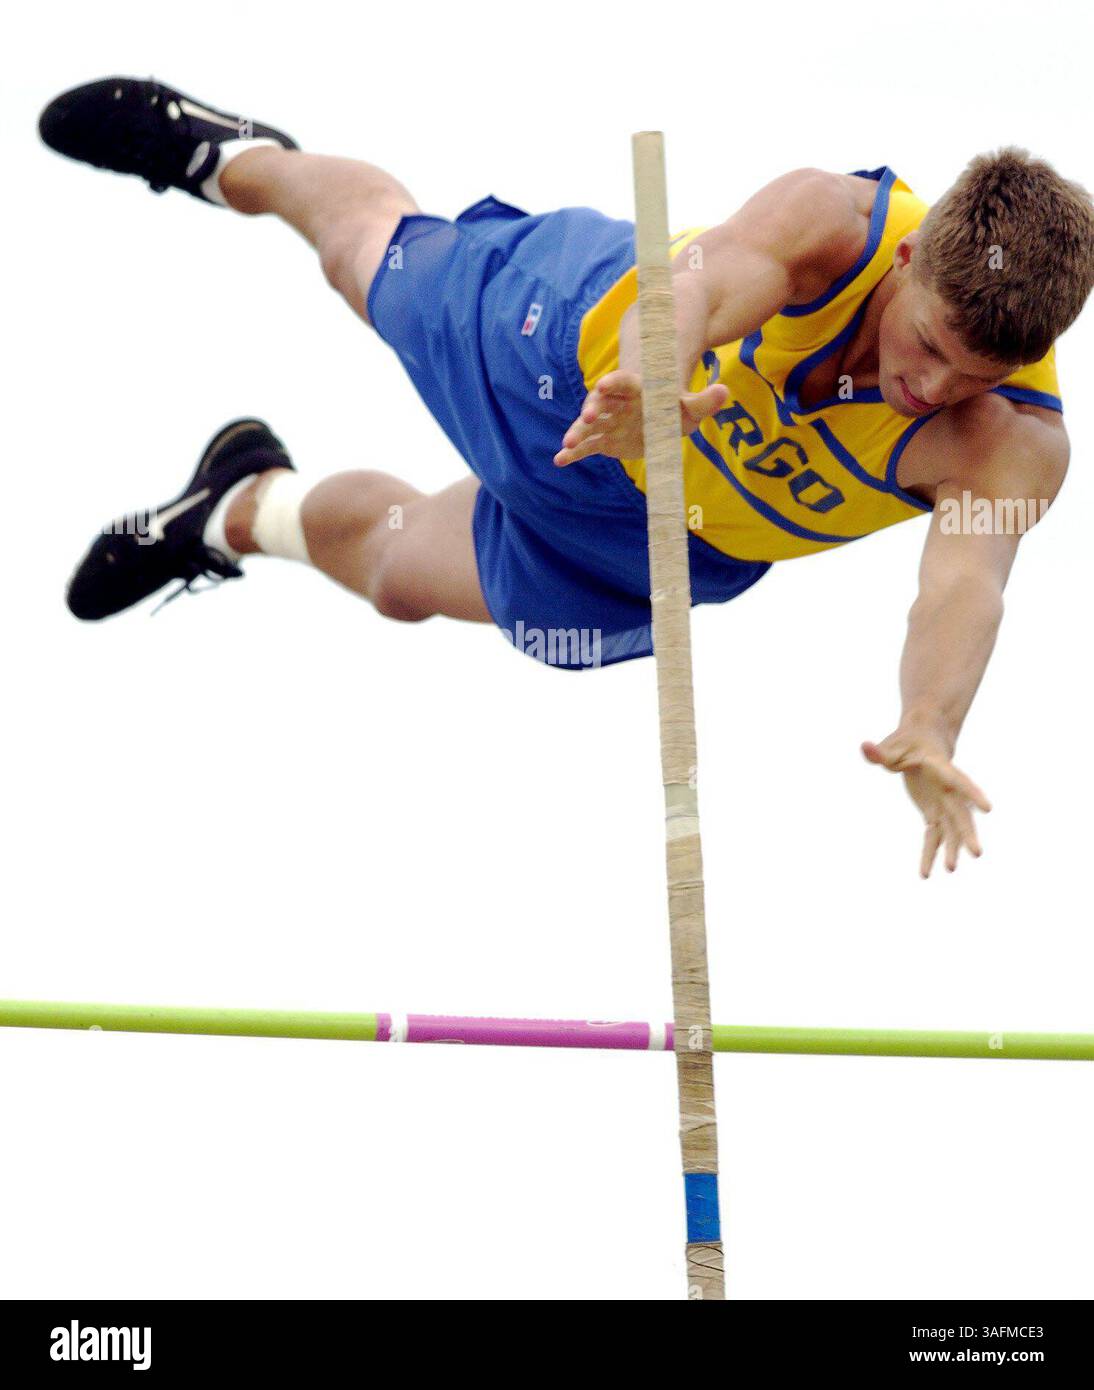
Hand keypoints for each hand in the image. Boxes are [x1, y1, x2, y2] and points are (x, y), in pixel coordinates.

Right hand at [553, 370, 729, 466]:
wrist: (660, 418)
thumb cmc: (674, 408)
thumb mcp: (692, 406)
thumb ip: (705, 401)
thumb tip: (725, 391)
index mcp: (635, 390)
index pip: (622, 383)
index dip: (614, 383)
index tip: (604, 383)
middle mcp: (615, 404)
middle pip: (599, 403)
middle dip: (591, 409)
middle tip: (586, 417)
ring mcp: (606, 422)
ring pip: (588, 426)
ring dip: (577, 434)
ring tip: (566, 446)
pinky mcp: (602, 440)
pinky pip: (586, 446)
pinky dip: (573, 453)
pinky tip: (560, 461)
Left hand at [861, 730, 991, 876]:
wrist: (921, 741)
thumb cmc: (906, 741)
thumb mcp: (890, 745)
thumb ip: (879, 752)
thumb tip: (865, 747)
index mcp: (940, 767)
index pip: (958, 780)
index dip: (973, 793)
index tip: (988, 808)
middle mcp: (947, 788)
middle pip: (960, 812)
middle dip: (967, 833)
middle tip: (977, 853)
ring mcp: (942, 802)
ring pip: (951, 829)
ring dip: (951, 849)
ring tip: (951, 870)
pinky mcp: (934, 812)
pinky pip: (934, 836)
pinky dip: (930, 853)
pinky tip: (925, 874)